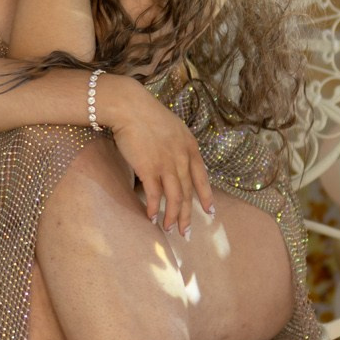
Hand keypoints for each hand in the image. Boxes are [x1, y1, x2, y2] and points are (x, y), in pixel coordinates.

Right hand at [102, 75, 214, 235]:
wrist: (129, 107)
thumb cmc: (147, 115)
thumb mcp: (172, 128)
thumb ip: (178, 145)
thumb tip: (176, 160)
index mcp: (190, 147)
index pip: (202, 177)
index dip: (206, 196)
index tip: (210, 212)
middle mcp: (182, 158)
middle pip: (188, 192)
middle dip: (188, 215)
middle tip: (187, 232)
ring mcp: (166, 164)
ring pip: (175, 198)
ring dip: (173, 216)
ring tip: (170, 229)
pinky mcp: (148, 168)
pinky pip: (154, 195)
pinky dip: (154, 208)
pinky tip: (151, 217)